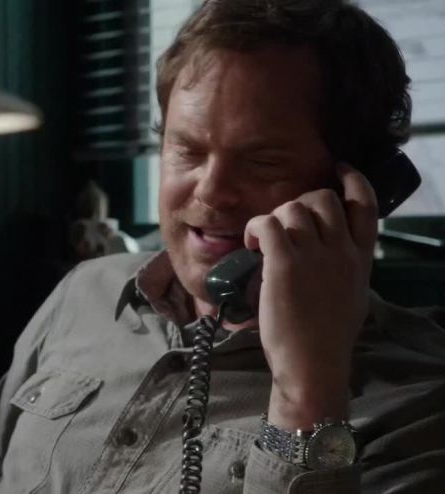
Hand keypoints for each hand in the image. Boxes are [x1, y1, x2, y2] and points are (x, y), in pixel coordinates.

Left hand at [243, 163, 377, 428]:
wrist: (313, 365)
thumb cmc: (325, 337)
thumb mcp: (351, 295)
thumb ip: (343, 267)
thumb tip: (327, 253)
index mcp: (359, 259)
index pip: (365, 205)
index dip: (352, 180)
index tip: (338, 170)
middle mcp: (341, 252)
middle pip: (322, 198)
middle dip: (298, 202)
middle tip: (282, 226)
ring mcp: (314, 257)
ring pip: (293, 206)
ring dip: (274, 217)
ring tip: (263, 242)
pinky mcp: (285, 265)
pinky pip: (268, 224)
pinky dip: (255, 228)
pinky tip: (252, 246)